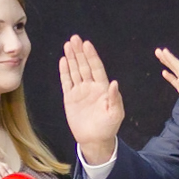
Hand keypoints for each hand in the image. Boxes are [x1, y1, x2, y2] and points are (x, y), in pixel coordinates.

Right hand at [59, 36, 124, 160]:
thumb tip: (114, 83)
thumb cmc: (108, 127)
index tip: (87, 44)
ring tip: (68, 45)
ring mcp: (80, 91)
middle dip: (79, 52)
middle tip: (75, 39)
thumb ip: (115, 98)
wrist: (94, 140)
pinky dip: (64, 72)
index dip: (91, 56)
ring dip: (72, 58)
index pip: (96, 68)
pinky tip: (63, 61)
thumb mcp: (115, 114)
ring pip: (75, 71)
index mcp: (102, 88)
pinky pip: (66, 82)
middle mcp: (91, 86)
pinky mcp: (70, 98)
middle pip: (84, 65)